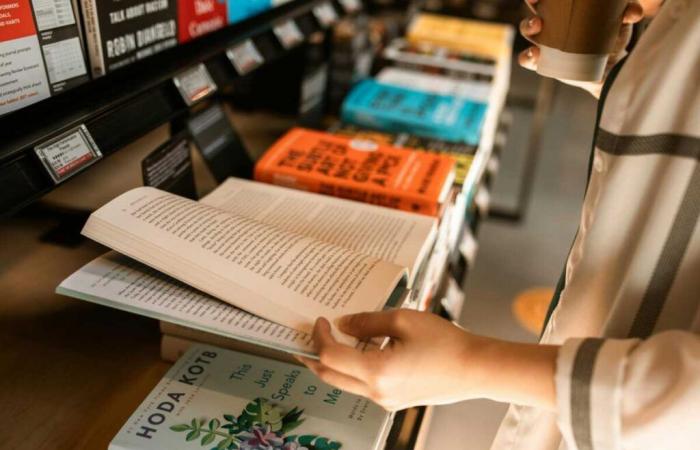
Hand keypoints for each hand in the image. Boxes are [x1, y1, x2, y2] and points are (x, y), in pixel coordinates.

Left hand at [297, 310, 558, 410]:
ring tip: (333, 342)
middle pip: (330, 376)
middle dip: (314, 356)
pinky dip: (354, 370)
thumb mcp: (403, 320)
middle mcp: (376, 391)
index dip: (319, 337)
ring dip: (334, 364)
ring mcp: (386, 400)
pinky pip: (364, 386)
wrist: (475, 368)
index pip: (331, 356)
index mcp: (376, 371)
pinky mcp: (395, 401)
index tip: (320, 320)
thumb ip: (367, 322)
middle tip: (308, 339)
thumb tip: (344, 325)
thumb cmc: (445, 342)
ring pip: (345, 384)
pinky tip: (360, 352)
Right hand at [519, 0, 643, 97]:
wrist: (610, 69)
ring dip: (528, 26)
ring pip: (528, 31)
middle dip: (532, 1)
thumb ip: (628, 12)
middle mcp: (551, 23)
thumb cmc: (612, 38)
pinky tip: (534, 54)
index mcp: (565, 8)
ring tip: (537, 26)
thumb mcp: (621, 22)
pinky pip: (527, 60)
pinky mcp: (543, 63)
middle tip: (538, 1)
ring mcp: (544, 43)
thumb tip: (633, 13)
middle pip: (534, 7)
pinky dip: (527, 57)